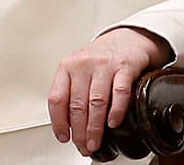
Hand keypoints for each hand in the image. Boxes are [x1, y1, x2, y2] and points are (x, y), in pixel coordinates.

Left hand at [48, 27, 170, 156]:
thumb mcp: (78, 70)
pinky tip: (113, 124)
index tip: (63, 136)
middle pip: (77, 104)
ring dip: (95, 127)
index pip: (56, 98)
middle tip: (83, 146)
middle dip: (79, 131)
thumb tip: (66, 124)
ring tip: (95, 142)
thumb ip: (71, 91)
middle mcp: (83, 64)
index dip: (58, 121)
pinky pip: (120, 92)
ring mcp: (104, 65)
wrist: (127, 39)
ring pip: (96, 102)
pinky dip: (116, 111)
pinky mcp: (125, 67)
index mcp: (66, 67)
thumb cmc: (100, 59)